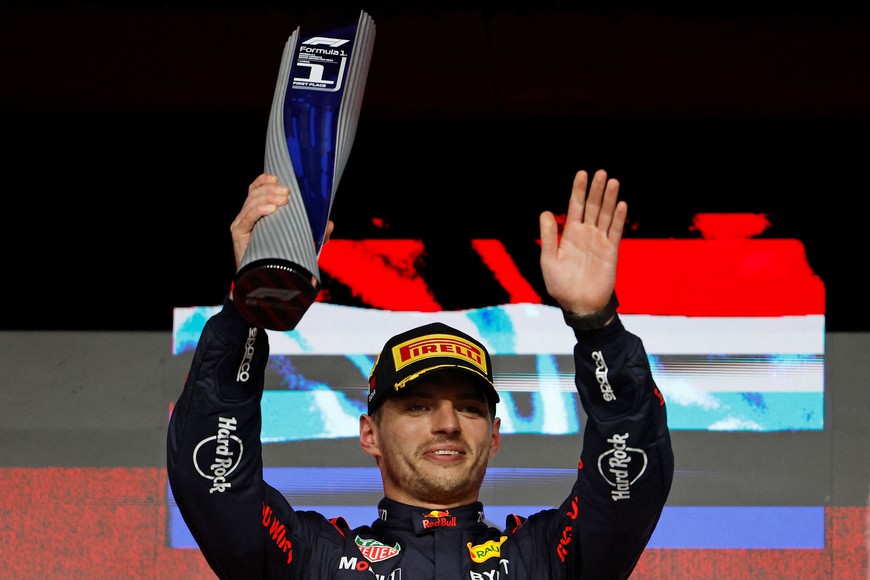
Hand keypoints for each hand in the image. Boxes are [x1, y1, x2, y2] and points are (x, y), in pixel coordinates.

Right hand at [229, 173, 334, 269]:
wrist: (266, 281)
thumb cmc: (280, 258)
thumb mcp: (301, 242)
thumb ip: (315, 233)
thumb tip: (329, 224)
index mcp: (258, 213)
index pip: (257, 189)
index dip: (265, 181)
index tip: (278, 178)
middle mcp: (248, 215)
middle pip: (255, 193)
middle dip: (271, 189)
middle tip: (287, 193)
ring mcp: (242, 223)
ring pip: (251, 202)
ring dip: (268, 197)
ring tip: (283, 200)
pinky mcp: (238, 234)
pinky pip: (247, 217)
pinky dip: (258, 210)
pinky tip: (270, 208)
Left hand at [539, 169, 626, 314]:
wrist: (579, 304)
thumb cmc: (561, 284)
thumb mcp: (549, 260)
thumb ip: (549, 237)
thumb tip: (545, 213)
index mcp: (570, 234)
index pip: (575, 206)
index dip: (578, 190)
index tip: (582, 174)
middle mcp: (586, 234)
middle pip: (592, 207)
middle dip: (596, 190)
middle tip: (601, 172)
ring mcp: (599, 241)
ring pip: (605, 215)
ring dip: (609, 199)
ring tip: (612, 181)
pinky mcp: (611, 251)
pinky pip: (615, 231)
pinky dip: (618, 218)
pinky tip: (621, 204)